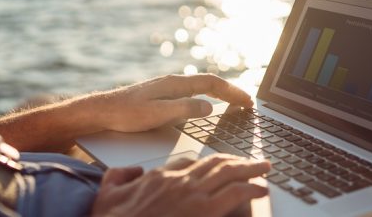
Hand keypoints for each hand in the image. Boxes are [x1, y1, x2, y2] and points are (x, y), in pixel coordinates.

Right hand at [91, 154, 269, 216]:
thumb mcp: (107, 192)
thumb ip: (120, 176)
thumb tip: (133, 170)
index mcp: (161, 175)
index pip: (191, 161)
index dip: (210, 162)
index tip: (220, 164)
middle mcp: (180, 180)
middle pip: (216, 163)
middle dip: (237, 160)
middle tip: (252, 161)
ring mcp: (192, 194)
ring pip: (229, 173)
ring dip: (250, 168)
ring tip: (264, 167)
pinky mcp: (203, 211)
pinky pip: (234, 193)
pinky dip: (251, 188)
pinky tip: (261, 189)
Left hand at [96, 74, 252, 131]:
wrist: (100, 112)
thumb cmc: (125, 114)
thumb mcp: (157, 114)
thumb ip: (185, 109)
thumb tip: (210, 107)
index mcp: (175, 84)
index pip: (212, 84)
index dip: (232, 92)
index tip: (248, 102)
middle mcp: (174, 83)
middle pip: (210, 83)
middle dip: (231, 91)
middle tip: (247, 103)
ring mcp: (168, 88)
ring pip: (202, 87)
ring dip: (221, 94)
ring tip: (234, 103)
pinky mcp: (163, 96)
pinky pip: (193, 93)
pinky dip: (208, 97)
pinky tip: (208, 105)